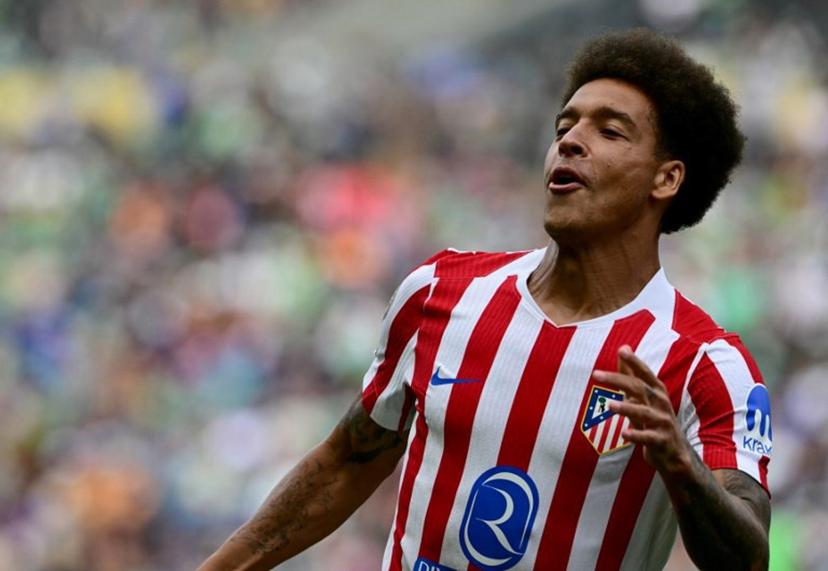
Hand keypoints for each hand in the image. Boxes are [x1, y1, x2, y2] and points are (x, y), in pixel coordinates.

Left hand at [592, 345, 691, 475]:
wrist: (674, 452)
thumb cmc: (654, 419)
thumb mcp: (644, 396)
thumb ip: (632, 374)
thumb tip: (623, 347)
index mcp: (657, 391)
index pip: (645, 373)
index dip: (634, 361)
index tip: (622, 350)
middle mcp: (661, 404)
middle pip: (639, 388)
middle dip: (618, 380)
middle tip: (596, 374)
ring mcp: (663, 422)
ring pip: (644, 412)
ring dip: (627, 408)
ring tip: (609, 405)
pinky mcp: (661, 441)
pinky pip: (648, 437)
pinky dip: (637, 435)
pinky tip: (624, 434)